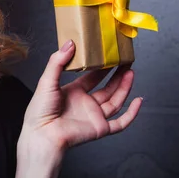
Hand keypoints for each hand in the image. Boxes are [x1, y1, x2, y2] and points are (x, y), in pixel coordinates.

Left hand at [20, 40, 142, 156]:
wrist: (42, 134)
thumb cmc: (40, 110)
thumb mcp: (47, 80)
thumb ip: (58, 61)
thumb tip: (70, 43)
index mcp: (73, 93)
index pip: (92, 78)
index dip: (102, 68)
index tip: (110, 56)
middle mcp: (85, 104)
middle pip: (107, 88)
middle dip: (117, 75)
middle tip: (125, 62)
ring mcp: (94, 116)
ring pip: (115, 101)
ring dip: (124, 87)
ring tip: (131, 72)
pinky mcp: (100, 129)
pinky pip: (120, 123)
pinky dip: (132, 113)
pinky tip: (138, 101)